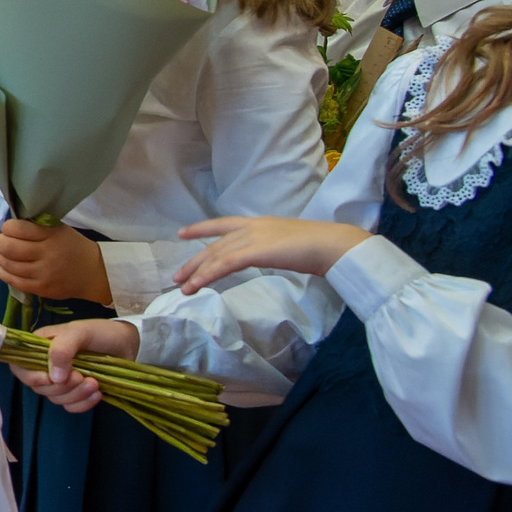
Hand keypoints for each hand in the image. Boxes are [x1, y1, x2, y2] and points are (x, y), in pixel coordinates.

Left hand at [0, 219, 112, 303]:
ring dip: (1, 257)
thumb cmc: (73, 247)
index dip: (7, 227)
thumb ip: (36, 226)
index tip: (8, 228)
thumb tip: (9, 226)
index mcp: (51, 235)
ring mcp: (43, 274)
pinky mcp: (41, 289)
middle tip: (3, 241)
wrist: (94, 273)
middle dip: (0, 242)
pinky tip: (7, 268)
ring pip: (8, 265)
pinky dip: (5, 273)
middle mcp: (47, 254)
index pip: (17, 228)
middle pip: (8, 247)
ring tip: (5, 254)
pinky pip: (13, 281)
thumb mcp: (59, 229)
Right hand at [9, 319, 141, 412]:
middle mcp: (47, 365)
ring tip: (94, 383)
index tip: (47, 379)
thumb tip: (52, 377)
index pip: (20, 367)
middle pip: (39, 387)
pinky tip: (98, 393)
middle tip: (81, 376)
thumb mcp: (79, 332)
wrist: (128, 344)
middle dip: (60, 387)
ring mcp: (62, 381)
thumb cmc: (100, 332)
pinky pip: (71, 407)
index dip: (29, 377)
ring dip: (75, 395)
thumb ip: (62, 350)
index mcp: (40, 347)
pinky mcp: (77, 393)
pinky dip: (83, 404)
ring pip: (56, 399)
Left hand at [171, 216, 371, 294]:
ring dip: (197, 273)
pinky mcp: (255, 251)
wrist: (333, 244)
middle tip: (178, 275)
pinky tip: (197, 285)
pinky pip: (225, 265)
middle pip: (215, 245)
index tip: (182, 233)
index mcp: (259, 223)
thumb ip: (272, 248)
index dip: (200, 228)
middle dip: (194, 261)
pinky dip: (208, 276)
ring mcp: (253, 238)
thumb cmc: (320, 247)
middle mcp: (251, 227)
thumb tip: (267, 256)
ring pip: (216, 256)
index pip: (222, 224)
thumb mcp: (288, 244)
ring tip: (183, 287)